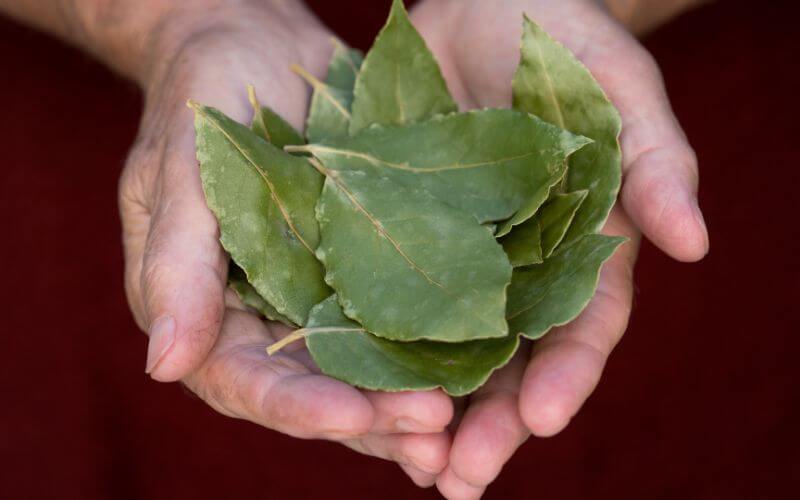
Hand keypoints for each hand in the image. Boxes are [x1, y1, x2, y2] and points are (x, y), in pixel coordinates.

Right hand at [118, 1, 450, 479]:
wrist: (256, 46)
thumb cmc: (201, 97)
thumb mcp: (179, 171)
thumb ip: (176, 267)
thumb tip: (164, 366)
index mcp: (206, 311)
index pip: (246, 379)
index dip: (297, 406)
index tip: (350, 417)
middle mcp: (265, 318)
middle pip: (315, 390)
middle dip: (372, 418)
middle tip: (434, 435)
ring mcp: (319, 296)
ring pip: (364, 369)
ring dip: (409, 402)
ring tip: (461, 425)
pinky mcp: (366, 269)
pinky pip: (400, 318)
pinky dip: (434, 349)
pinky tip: (480, 371)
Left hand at [410, 0, 708, 496]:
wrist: (479, 3)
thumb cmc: (559, 36)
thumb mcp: (616, 84)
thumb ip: (656, 159)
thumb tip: (695, 243)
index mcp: (584, 245)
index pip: (584, 326)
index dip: (568, 375)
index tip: (539, 419)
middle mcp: (522, 268)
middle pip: (513, 361)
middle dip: (492, 422)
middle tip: (460, 477)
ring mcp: (461, 259)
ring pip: (450, 352)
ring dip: (432, 412)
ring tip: (413, 466)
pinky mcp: (403, 239)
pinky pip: (389, 305)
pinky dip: (379, 355)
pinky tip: (358, 398)